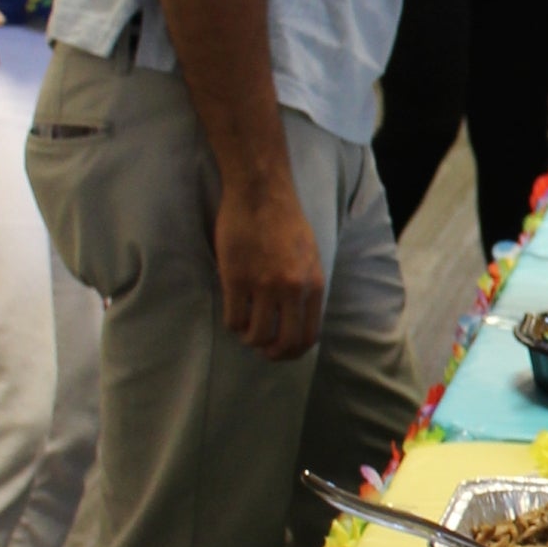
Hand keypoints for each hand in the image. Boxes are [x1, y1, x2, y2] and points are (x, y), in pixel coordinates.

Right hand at [214, 176, 325, 360]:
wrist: (261, 193)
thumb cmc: (286, 221)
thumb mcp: (309, 255)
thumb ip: (306, 286)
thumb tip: (298, 317)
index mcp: (314, 283)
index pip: (310, 334)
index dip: (294, 351)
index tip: (281, 350)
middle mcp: (293, 288)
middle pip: (285, 342)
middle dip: (272, 353)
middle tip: (260, 348)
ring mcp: (265, 285)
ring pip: (257, 336)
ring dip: (249, 338)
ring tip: (245, 328)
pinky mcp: (237, 279)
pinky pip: (234, 319)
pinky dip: (233, 324)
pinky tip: (234, 313)